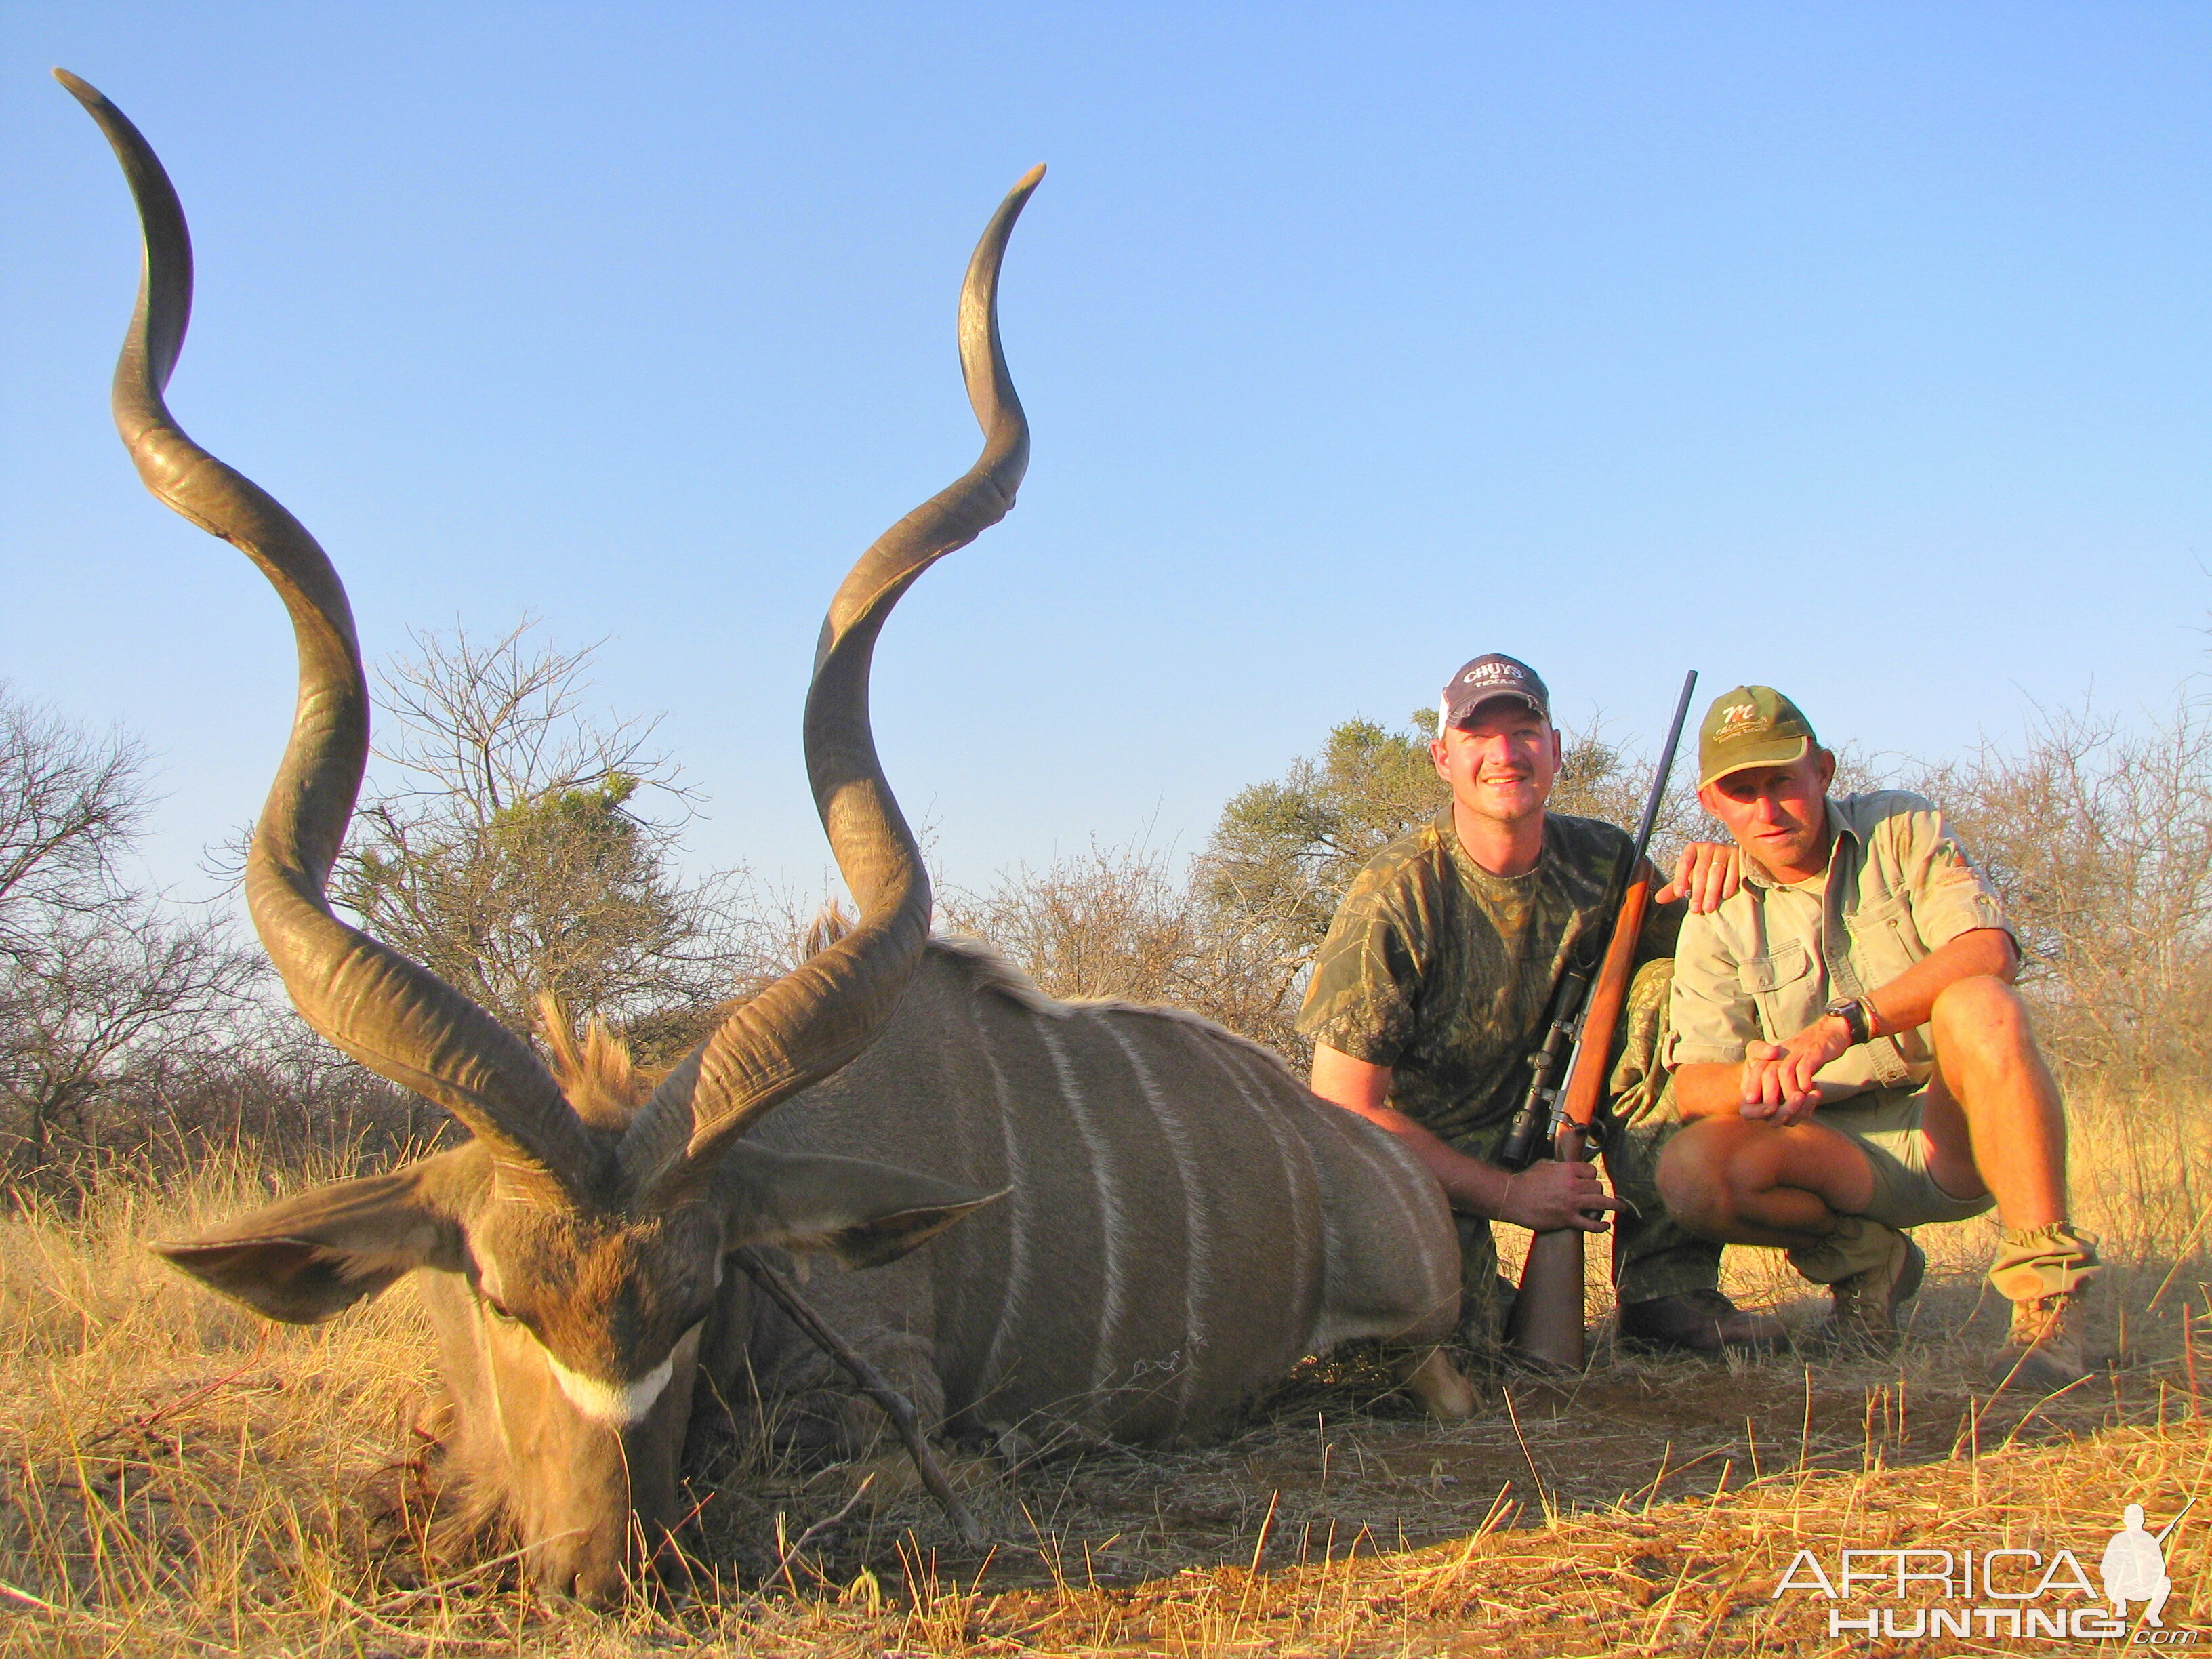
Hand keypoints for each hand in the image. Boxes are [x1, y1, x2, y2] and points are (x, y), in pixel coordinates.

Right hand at [1499, 1159, 1619, 1232]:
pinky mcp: (1568, 1219)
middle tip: (1596, 1196)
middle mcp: (1573, 1185)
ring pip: (1601, 1202)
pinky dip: (1600, 1226)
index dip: (1592, 1176)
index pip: (1591, 1172)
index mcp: (1567, 1170)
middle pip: (1597, 1187)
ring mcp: (1571, 1203)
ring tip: (1622, 1208)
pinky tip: (1605, 1225)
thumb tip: (1564, 1166)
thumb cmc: (1525, 1181)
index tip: (1591, 1181)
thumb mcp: (1543, 1165)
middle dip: (1598, 1191)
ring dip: (1615, 1205)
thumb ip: (1558, 1165)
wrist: (1513, 1198)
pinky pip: (1590, 1223)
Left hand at [1658, 841, 1742, 912]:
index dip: (1681, 879)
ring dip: (1712, 891)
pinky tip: (1725, 896)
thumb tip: (1658, 899)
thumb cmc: (1704, 868)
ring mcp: (1723, 849)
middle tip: (1695, 909)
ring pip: (1716, 872)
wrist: (1729, 856)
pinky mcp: (1738, 855)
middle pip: (1700, 871)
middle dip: (1697, 891)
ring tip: (1709, 908)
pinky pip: (1733, 871)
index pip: (1684, 863)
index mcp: (1692, 849)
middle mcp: (1707, 847)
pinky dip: (1729, 884)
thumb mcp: (1689, 875)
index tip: (1679, 894)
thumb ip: (1674, 887)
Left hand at [1738, 1018, 1850, 1124]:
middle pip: (1767, 1073)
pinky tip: (1807, 1090)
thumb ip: (1779, 1080)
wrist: (1830, 1030)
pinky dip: (1804, 1080)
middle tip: (1773, 1110)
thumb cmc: (1806, 1052)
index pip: (1757, 1070)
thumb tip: (1773, 1104)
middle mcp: (1782, 1052)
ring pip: (1784, 1072)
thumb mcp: (1789, 1062)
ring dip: (1787, 1091)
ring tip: (1793, 1103)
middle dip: (1769, 1094)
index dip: (1752, 1087)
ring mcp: (1797, 1051)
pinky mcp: (1814, 1051)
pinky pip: (1805, 1066)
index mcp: (1773, 1055)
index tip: (1751, 1103)